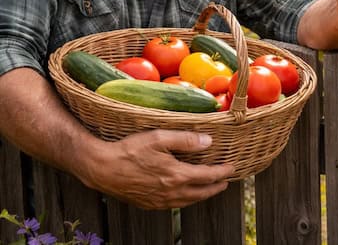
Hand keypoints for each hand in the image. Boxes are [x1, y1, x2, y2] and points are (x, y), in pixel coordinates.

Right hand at [81, 130, 234, 208]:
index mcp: (176, 176)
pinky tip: (184, 194)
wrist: (101, 168)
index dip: (222, 172)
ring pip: (188, 201)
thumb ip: (185, 140)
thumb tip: (208, 142)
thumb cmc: (129, 150)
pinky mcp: (148, 204)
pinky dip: (185, 200)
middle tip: (225, 181)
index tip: (231, 167)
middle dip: (216, 187)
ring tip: (209, 188)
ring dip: (202, 195)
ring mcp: (159, 201)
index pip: (208, 176)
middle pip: (201, 193)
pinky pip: (173, 205)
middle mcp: (170, 192)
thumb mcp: (159, 138)